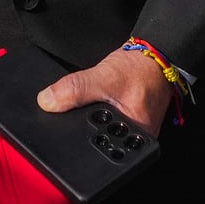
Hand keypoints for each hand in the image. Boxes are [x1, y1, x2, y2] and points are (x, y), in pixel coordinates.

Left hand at [37, 47, 170, 136]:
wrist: (156, 55)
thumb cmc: (141, 68)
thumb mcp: (105, 77)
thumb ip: (76, 89)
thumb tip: (48, 101)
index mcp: (137, 138)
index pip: (98, 148)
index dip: (76, 139)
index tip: (61, 125)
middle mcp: (136, 140)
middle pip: (97, 142)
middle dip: (81, 128)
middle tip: (77, 108)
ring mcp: (132, 132)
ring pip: (98, 132)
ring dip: (88, 119)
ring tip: (88, 102)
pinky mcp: (127, 122)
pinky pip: (102, 123)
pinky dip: (93, 113)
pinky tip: (92, 102)